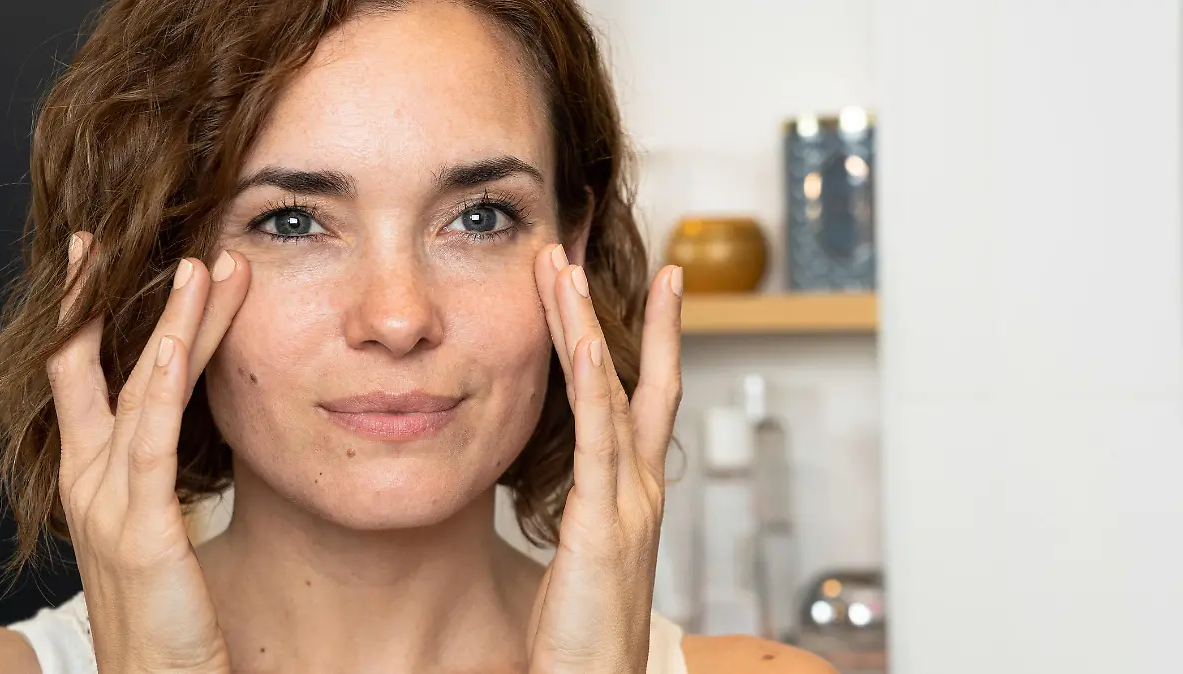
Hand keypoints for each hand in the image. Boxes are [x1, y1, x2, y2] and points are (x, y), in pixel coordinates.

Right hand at [48, 233, 249, 673]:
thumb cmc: (165, 616)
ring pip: (139, 389)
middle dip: (121, 301)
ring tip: (204, 267)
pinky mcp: (141, 528)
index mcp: (94, 478)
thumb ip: (159, 481)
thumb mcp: (154, 534)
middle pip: (103, 368)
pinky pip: (150, 441)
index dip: (91, 318)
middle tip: (145, 240)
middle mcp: (91, 481)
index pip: (85, 378)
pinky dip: (161, 384)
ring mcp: (109, 502)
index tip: (104, 261)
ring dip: (172, 324)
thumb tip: (179, 435)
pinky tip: (176, 342)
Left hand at [527, 243, 683, 673]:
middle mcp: (639, 485)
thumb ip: (586, 508)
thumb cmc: (584, 631)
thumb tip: (572, 484)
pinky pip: (598, 440)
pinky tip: (585, 343)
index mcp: (632, 490)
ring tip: (563, 271)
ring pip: (611, 393)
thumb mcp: (585, 554)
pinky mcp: (604, 523)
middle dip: (613, 312)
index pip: (640, 396)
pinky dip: (595, 385)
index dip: (642, 339)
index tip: (644, 289)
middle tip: (583, 254)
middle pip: (637, 378)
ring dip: (585, 327)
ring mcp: (629, 500)